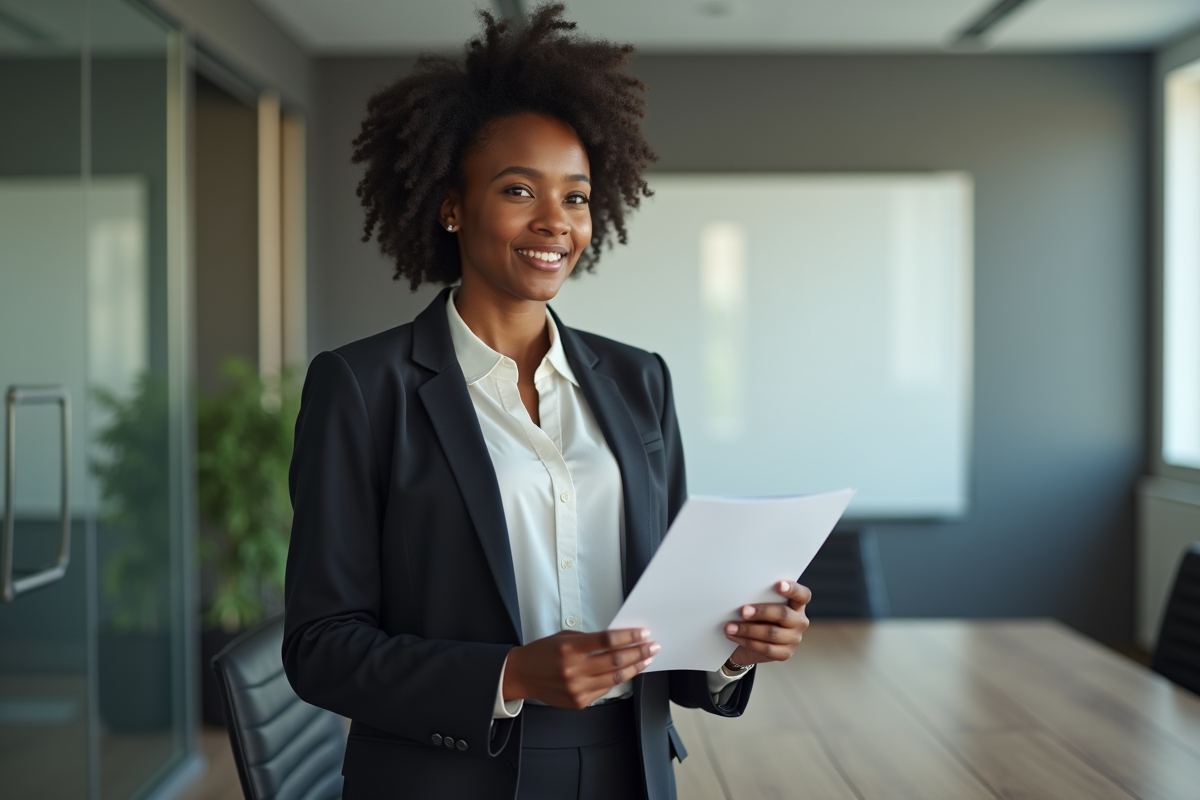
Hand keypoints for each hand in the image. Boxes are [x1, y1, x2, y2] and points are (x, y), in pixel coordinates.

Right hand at [502, 628, 658, 708]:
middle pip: (616, 660)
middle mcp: (574, 670)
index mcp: (570, 649)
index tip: (643, 634)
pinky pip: (605, 689)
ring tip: (646, 660)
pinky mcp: (579, 701)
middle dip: (638, 652)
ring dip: (635, 668)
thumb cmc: (542, 653)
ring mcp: (577, 688)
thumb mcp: (564, 638)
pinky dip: (619, 679)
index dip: (629, 637)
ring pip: (615, 677)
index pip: (607, 641)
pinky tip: (628, 672)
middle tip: (652, 647)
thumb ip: (590, 640)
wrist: (522, 676)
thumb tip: (617, 640)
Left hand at [723, 580, 811, 665]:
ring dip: (748, 629)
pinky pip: (766, 648)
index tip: (778, 585)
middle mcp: (799, 621)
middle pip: (783, 614)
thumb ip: (759, 599)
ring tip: (730, 627)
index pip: (802, 595)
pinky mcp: (785, 653)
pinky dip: (747, 642)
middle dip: (761, 612)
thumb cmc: (756, 617)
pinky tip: (734, 637)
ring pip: (772, 633)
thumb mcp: (759, 605)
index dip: (793, 589)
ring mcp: (794, 638)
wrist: (750, 644)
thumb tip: (743, 596)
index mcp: (796, 604)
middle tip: (743, 611)